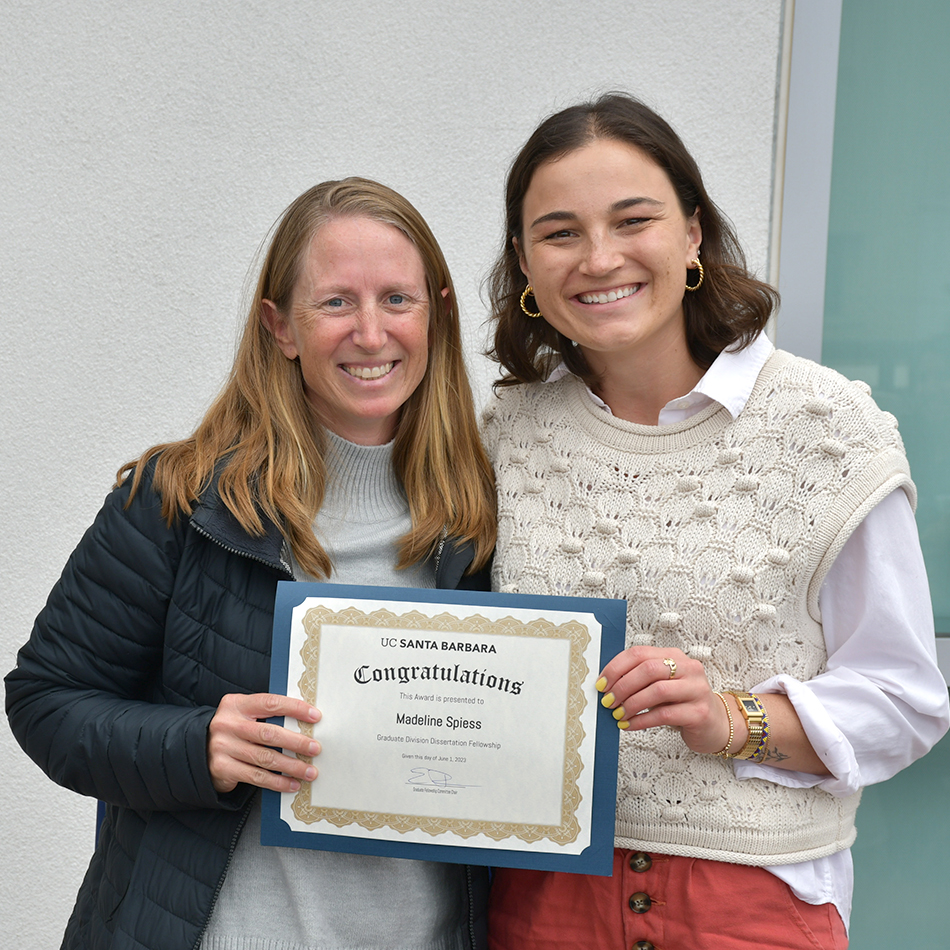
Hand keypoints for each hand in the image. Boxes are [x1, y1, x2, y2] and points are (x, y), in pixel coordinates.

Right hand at [207, 693, 321, 793]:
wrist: (197, 750)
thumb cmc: (232, 730)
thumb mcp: (243, 715)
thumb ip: (266, 715)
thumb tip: (304, 723)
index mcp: (236, 704)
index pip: (270, 703)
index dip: (295, 709)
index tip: (315, 716)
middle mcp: (228, 724)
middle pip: (269, 733)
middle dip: (296, 742)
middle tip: (315, 748)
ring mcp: (223, 747)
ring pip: (265, 758)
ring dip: (291, 766)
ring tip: (308, 771)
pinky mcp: (223, 768)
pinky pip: (256, 776)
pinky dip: (277, 782)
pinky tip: (291, 784)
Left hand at [597, 647, 730, 754]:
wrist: (715, 724)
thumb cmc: (682, 703)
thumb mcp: (662, 685)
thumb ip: (641, 680)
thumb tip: (607, 685)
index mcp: (675, 656)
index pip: (640, 653)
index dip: (616, 667)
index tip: (602, 683)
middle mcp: (688, 668)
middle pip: (649, 669)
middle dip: (623, 686)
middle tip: (608, 701)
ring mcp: (697, 690)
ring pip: (657, 691)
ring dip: (632, 704)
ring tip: (618, 714)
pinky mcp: (699, 713)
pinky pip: (665, 715)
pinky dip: (642, 721)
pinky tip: (630, 725)